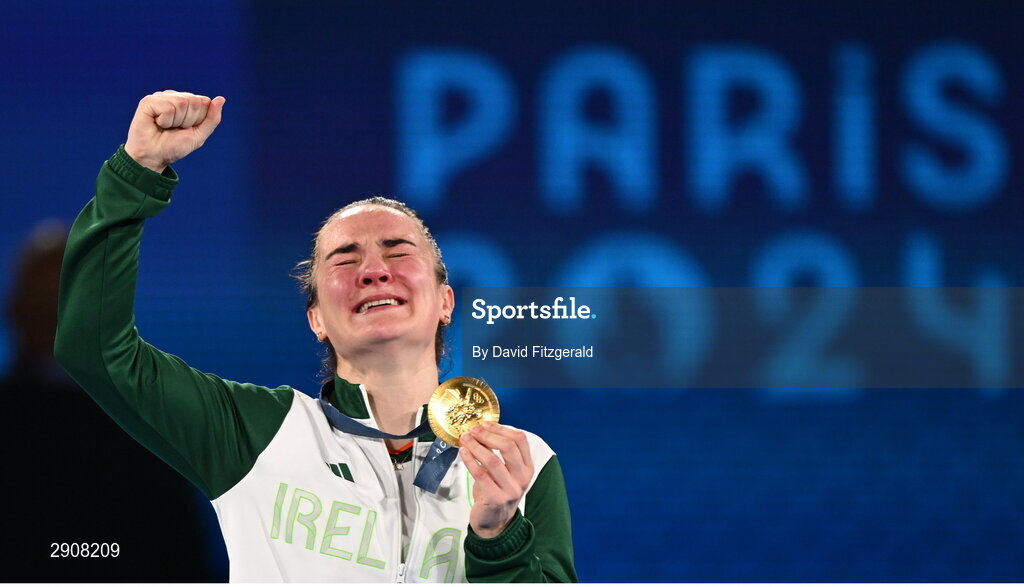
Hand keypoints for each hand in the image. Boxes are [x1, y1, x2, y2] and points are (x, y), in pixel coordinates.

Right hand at [124, 90, 225, 173]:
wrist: (154, 157)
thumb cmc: (175, 146)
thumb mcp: (199, 134)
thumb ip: (212, 118)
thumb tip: (221, 99)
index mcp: (188, 101)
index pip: (205, 102)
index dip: (198, 120)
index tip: (187, 129)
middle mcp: (175, 96)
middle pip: (194, 101)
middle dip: (188, 121)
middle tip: (175, 129)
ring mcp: (161, 97)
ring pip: (181, 103)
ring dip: (176, 122)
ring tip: (166, 127)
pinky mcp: (149, 101)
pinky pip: (168, 108)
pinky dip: (165, 121)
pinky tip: (157, 124)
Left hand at [460, 422, 533, 537]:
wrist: (494, 522)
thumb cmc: (497, 492)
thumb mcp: (502, 472)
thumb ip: (496, 452)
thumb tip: (481, 430)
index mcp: (528, 468)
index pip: (520, 440)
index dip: (502, 428)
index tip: (486, 424)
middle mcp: (523, 478)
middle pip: (508, 447)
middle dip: (488, 435)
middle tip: (473, 430)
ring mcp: (511, 489)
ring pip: (493, 460)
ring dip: (476, 446)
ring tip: (465, 439)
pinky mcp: (496, 499)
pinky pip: (481, 474)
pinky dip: (470, 460)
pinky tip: (463, 453)